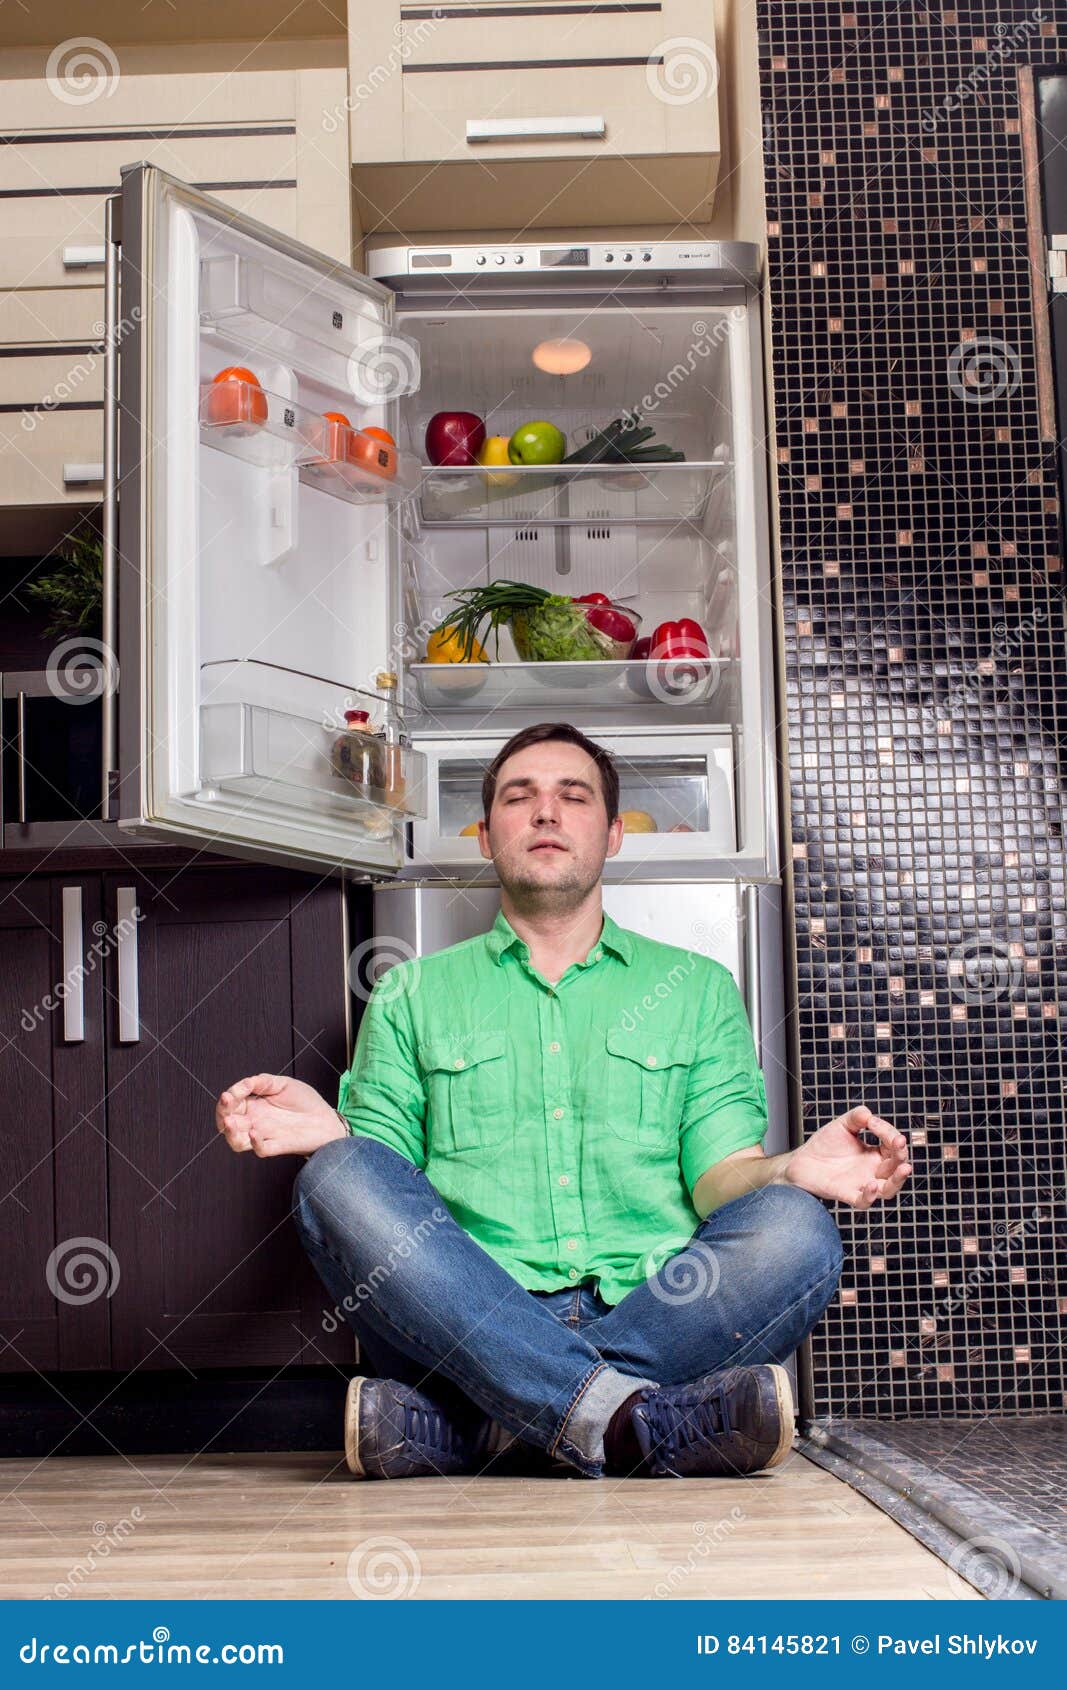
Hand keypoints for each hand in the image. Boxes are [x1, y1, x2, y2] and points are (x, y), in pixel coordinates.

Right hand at [215, 1073, 346, 1157]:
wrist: (327, 1118)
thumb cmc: (304, 1101)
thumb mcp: (283, 1084)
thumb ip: (262, 1082)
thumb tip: (242, 1084)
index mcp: (253, 1105)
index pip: (231, 1104)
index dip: (227, 1098)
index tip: (231, 1093)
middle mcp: (255, 1121)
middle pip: (228, 1122)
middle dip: (223, 1113)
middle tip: (226, 1103)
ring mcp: (264, 1135)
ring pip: (237, 1141)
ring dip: (230, 1132)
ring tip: (230, 1122)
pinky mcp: (278, 1146)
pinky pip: (260, 1149)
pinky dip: (255, 1142)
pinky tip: (254, 1132)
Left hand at [784, 1105, 910, 1207]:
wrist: (802, 1161)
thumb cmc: (825, 1145)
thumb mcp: (842, 1125)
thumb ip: (856, 1117)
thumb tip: (868, 1114)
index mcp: (876, 1154)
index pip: (893, 1146)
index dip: (888, 1133)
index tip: (872, 1122)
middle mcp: (873, 1171)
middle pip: (896, 1168)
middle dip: (901, 1155)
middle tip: (899, 1143)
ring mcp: (861, 1184)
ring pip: (888, 1190)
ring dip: (898, 1180)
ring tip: (904, 1168)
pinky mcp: (847, 1194)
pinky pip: (863, 1201)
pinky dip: (869, 1196)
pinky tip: (871, 1185)